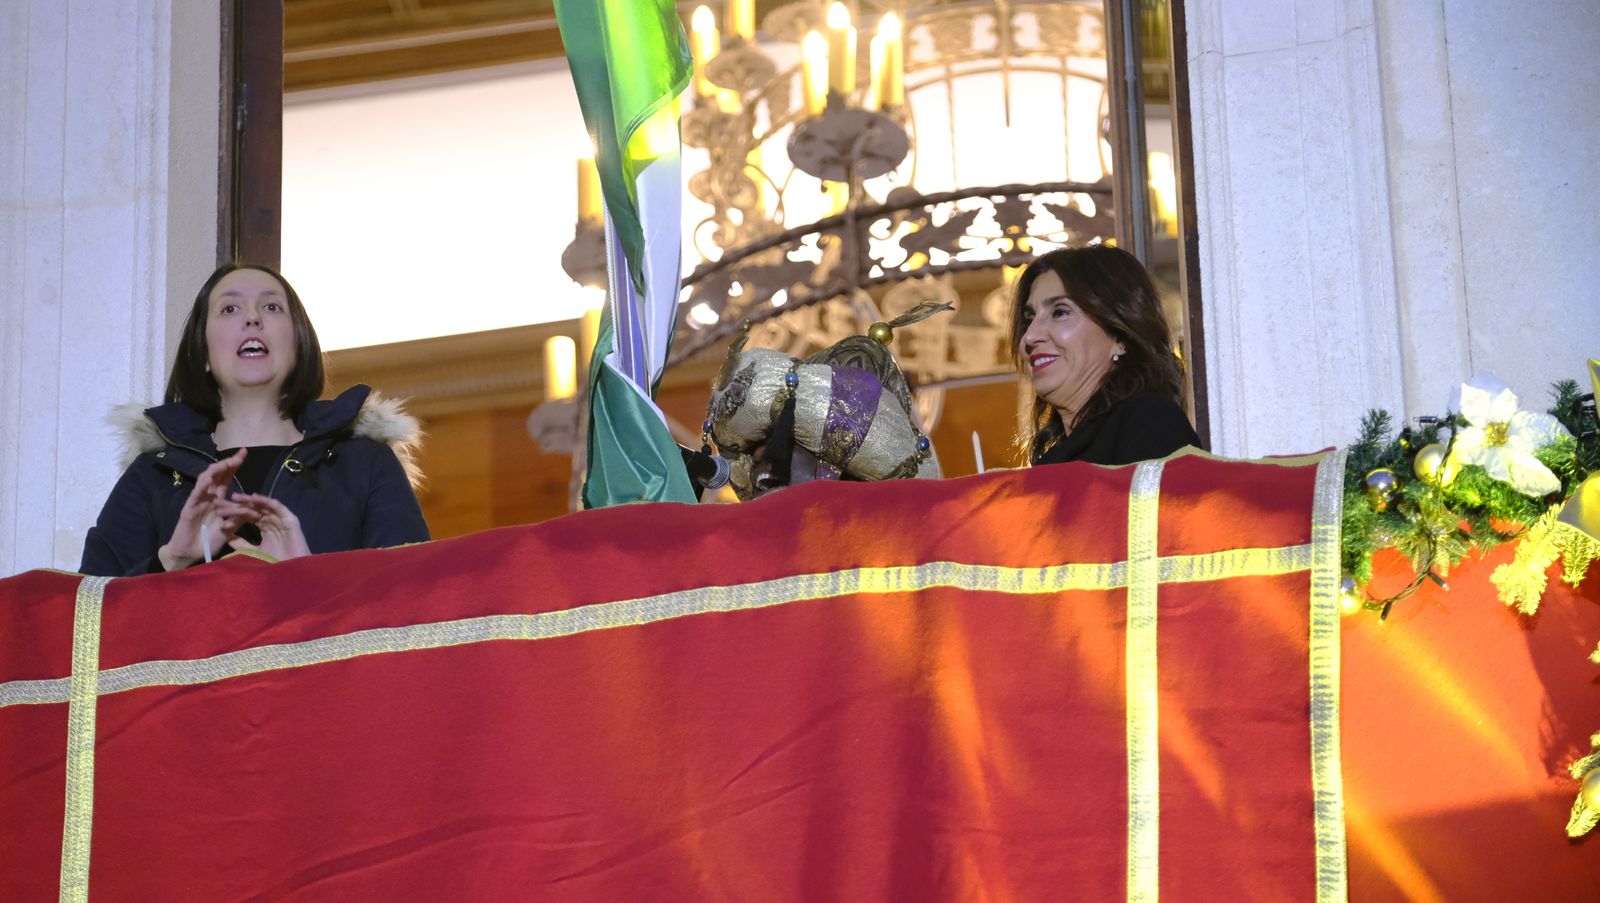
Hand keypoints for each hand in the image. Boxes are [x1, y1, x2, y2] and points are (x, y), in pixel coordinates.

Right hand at [158, 449, 248, 571]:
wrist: (190, 554)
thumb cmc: (208, 541)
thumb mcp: (229, 528)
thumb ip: (239, 517)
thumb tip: (255, 508)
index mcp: (217, 500)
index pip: (226, 478)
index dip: (234, 466)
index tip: (244, 454)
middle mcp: (207, 497)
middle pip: (217, 474)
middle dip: (228, 463)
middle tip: (241, 453)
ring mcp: (197, 501)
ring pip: (206, 480)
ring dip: (217, 470)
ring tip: (228, 462)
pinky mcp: (188, 508)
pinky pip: (196, 494)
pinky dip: (202, 486)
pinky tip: (209, 478)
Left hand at [215, 494, 311, 561]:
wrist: (293, 572)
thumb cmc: (277, 564)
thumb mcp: (254, 552)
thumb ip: (242, 544)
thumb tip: (226, 537)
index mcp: (265, 528)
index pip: (247, 517)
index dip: (233, 514)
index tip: (218, 512)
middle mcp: (273, 521)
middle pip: (252, 510)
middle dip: (236, 506)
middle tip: (220, 503)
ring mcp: (281, 519)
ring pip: (263, 506)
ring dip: (248, 500)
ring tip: (234, 497)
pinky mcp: (290, 519)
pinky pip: (276, 506)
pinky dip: (265, 501)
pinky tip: (253, 497)